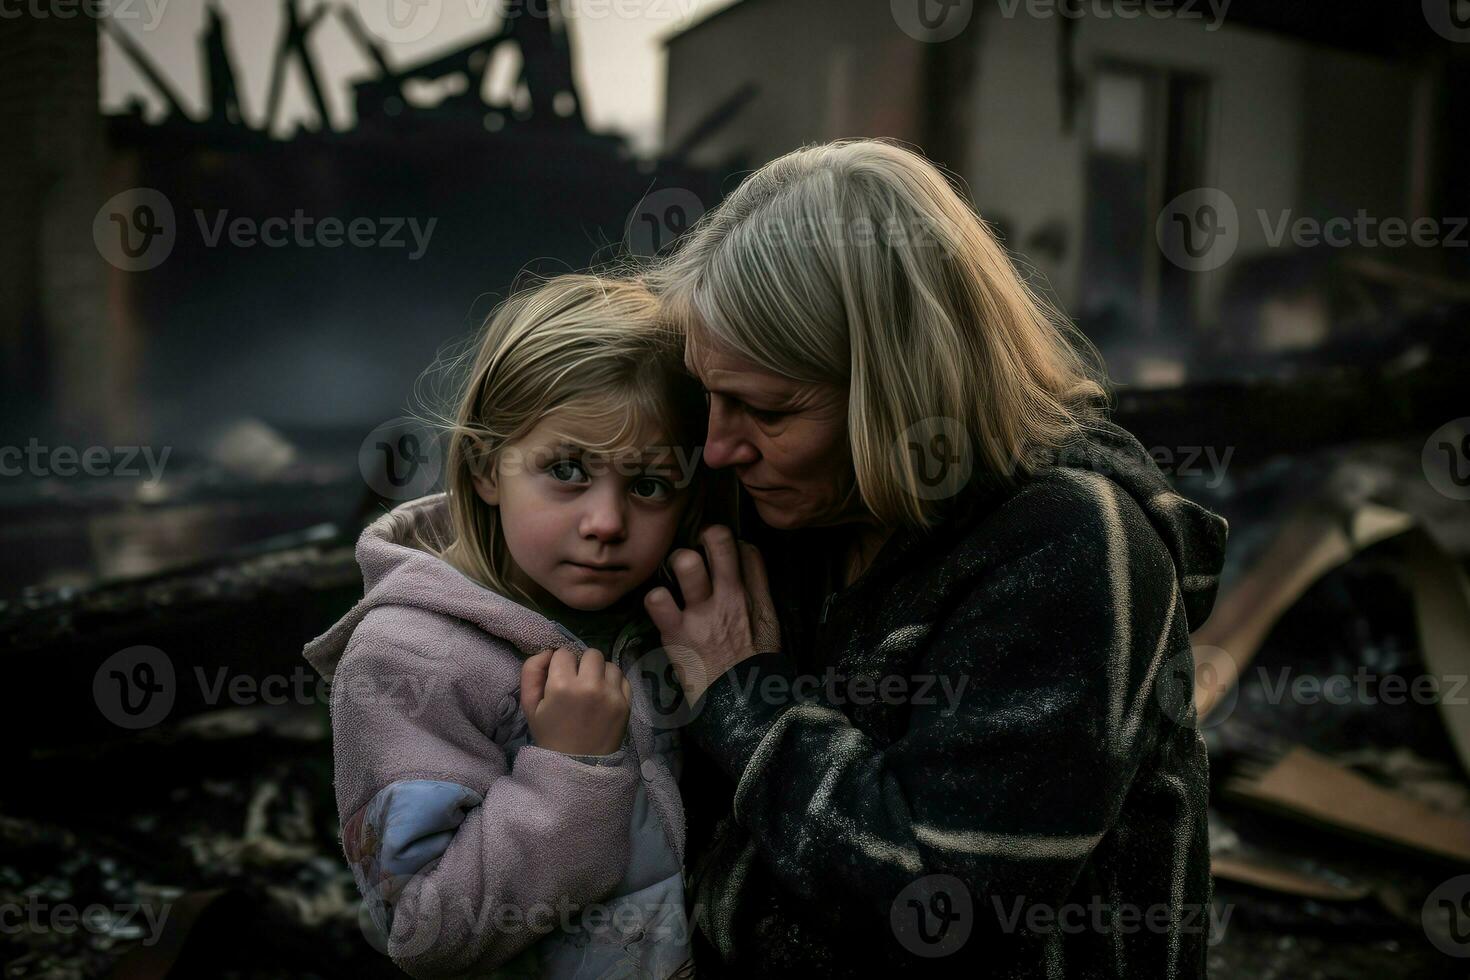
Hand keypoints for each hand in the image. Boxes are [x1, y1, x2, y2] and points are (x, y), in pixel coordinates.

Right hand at [520, 647, 631, 755]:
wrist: (577, 765)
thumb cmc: (550, 735)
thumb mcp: (530, 706)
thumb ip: (531, 671)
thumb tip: (548, 651)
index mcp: (562, 685)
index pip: (564, 653)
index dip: (559, 665)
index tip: (559, 680)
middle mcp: (590, 685)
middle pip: (590, 653)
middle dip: (582, 664)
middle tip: (577, 683)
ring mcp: (611, 694)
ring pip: (608, 664)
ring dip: (599, 672)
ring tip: (592, 690)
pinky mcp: (626, 703)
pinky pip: (622, 678)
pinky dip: (613, 683)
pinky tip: (604, 697)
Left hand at [644, 526, 780, 704]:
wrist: (740, 704)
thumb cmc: (753, 661)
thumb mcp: (768, 621)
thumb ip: (758, 584)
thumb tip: (745, 549)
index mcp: (751, 594)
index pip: (741, 546)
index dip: (724, 540)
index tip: (716, 549)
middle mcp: (728, 597)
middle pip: (716, 538)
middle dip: (702, 537)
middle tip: (695, 553)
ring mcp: (700, 613)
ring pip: (684, 561)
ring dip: (675, 563)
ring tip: (674, 576)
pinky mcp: (676, 632)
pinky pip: (656, 598)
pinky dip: (654, 599)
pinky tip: (661, 607)